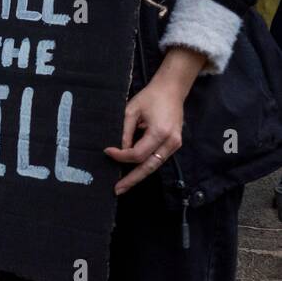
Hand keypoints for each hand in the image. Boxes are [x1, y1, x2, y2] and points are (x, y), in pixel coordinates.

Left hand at [104, 48, 201, 194]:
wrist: (172, 90)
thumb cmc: (150, 97)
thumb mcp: (132, 111)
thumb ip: (125, 131)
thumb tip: (119, 150)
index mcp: (160, 133)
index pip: (137, 153)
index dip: (120, 155)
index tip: (107, 151)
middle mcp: (170, 143)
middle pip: (149, 167)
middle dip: (132, 179)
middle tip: (117, 190)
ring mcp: (174, 145)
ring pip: (154, 165)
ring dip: (138, 175)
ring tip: (123, 185)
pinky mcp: (174, 145)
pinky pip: (157, 159)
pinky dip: (144, 165)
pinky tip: (132, 171)